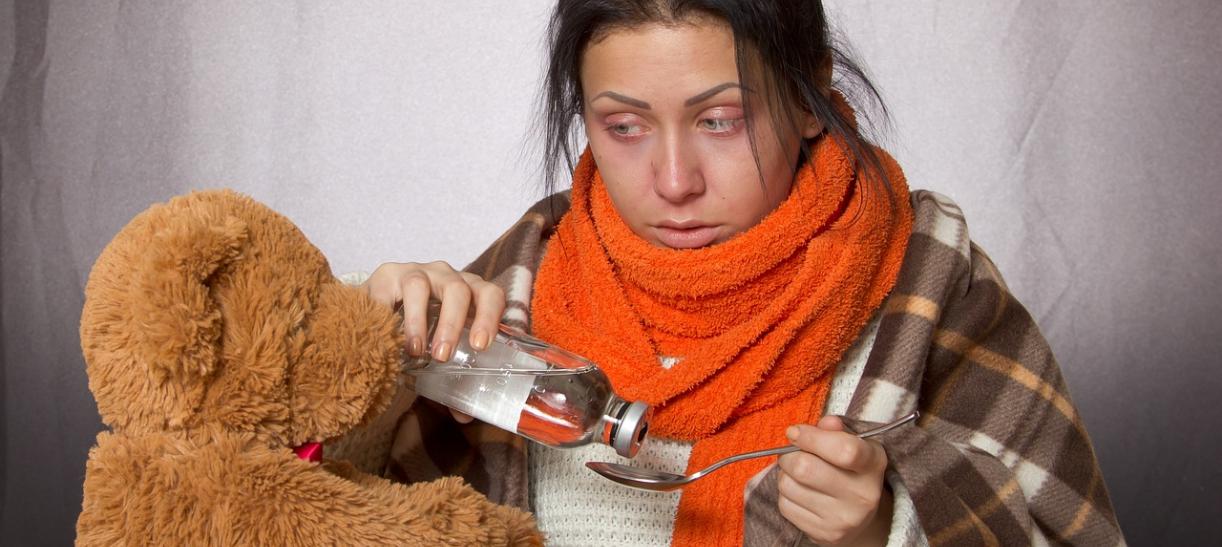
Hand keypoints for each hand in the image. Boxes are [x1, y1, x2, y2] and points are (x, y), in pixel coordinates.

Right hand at [363, 261, 505, 423]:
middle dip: (452, 324)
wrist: (381, 310)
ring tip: (414, 350)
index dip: (489, 317)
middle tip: (442, 356)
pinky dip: (385, 312)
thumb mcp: (439, 352)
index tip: (479, 346)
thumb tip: (464, 415)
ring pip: (420, 285)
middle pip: (458, 289)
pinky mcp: (385, 275)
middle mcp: (446, 277)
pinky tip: (383, 336)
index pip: (490, 295)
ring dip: (418, 320)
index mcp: (470, 293)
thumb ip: (452, 380)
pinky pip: (386, 289)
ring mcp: (415, 272)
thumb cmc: (422, 332)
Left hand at [777, 415, 891, 545]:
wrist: (862, 520)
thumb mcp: (855, 445)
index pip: (844, 450)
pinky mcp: (823, 534)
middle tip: (792, 453)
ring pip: (788, 486)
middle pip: (805, 468)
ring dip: (785, 474)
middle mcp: (862, 495)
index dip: (811, 437)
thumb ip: (838, 431)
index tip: (794, 432)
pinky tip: (800, 492)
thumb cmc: (852, 471)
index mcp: (873, 465)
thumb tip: (825, 423)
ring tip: (798, 473)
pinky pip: (785, 505)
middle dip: (789, 455)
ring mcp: (842, 519)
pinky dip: (785, 494)